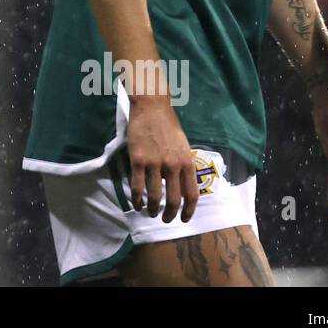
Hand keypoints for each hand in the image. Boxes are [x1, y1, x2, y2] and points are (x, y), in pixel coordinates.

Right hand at [125, 96, 198, 222]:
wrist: (151, 108)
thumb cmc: (168, 125)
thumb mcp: (183, 146)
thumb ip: (183, 165)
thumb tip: (180, 185)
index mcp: (187, 162)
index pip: (191, 194)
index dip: (189, 211)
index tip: (184, 218)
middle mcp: (173, 166)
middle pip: (173, 200)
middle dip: (169, 214)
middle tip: (165, 219)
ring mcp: (154, 163)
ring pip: (154, 196)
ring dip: (153, 209)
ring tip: (150, 213)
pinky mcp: (137, 160)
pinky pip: (137, 186)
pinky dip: (136, 199)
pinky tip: (136, 204)